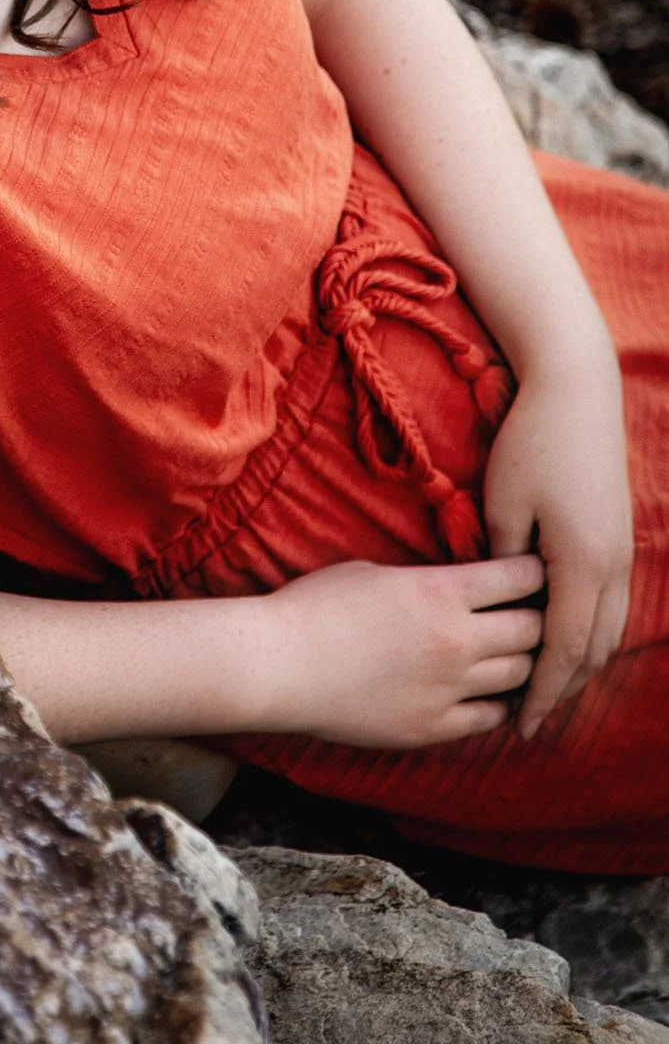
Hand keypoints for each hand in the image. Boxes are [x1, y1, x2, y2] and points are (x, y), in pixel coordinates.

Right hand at [261, 555, 544, 748]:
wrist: (279, 664)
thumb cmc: (316, 606)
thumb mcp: (376, 572)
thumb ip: (427, 582)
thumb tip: (456, 587)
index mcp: (440, 591)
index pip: (520, 577)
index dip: (534, 571)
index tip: (534, 570)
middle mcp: (456, 640)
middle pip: (534, 629)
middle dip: (539, 617)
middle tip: (535, 613)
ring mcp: (448, 688)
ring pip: (519, 675)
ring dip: (522, 662)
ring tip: (514, 654)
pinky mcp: (433, 726)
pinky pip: (489, 717)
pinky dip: (495, 702)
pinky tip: (482, 690)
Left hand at [482, 348, 632, 739]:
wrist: (576, 390)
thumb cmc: (530, 443)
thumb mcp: (502, 505)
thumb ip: (502, 562)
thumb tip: (496, 603)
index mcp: (582, 566)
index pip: (563, 652)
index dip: (543, 694)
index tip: (520, 728)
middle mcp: (612, 567)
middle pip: (593, 650)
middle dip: (564, 689)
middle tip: (531, 720)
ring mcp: (622, 551)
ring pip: (609, 629)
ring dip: (582, 662)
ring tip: (547, 688)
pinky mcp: (619, 534)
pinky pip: (612, 602)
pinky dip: (592, 630)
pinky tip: (566, 636)